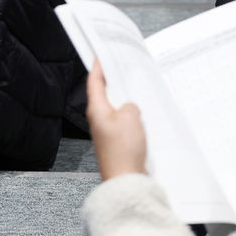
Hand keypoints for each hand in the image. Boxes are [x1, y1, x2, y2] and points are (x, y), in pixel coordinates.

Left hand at [86, 61, 146, 180]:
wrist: (126, 180)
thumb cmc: (123, 150)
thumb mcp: (131, 116)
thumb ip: (130, 104)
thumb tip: (130, 108)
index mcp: (97, 109)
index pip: (94, 81)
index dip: (98, 66)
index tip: (100, 54)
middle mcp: (99, 120)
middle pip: (104, 94)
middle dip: (113, 80)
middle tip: (121, 66)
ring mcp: (107, 132)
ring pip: (116, 108)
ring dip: (124, 99)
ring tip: (135, 89)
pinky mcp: (116, 142)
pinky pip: (123, 122)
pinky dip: (131, 115)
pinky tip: (141, 114)